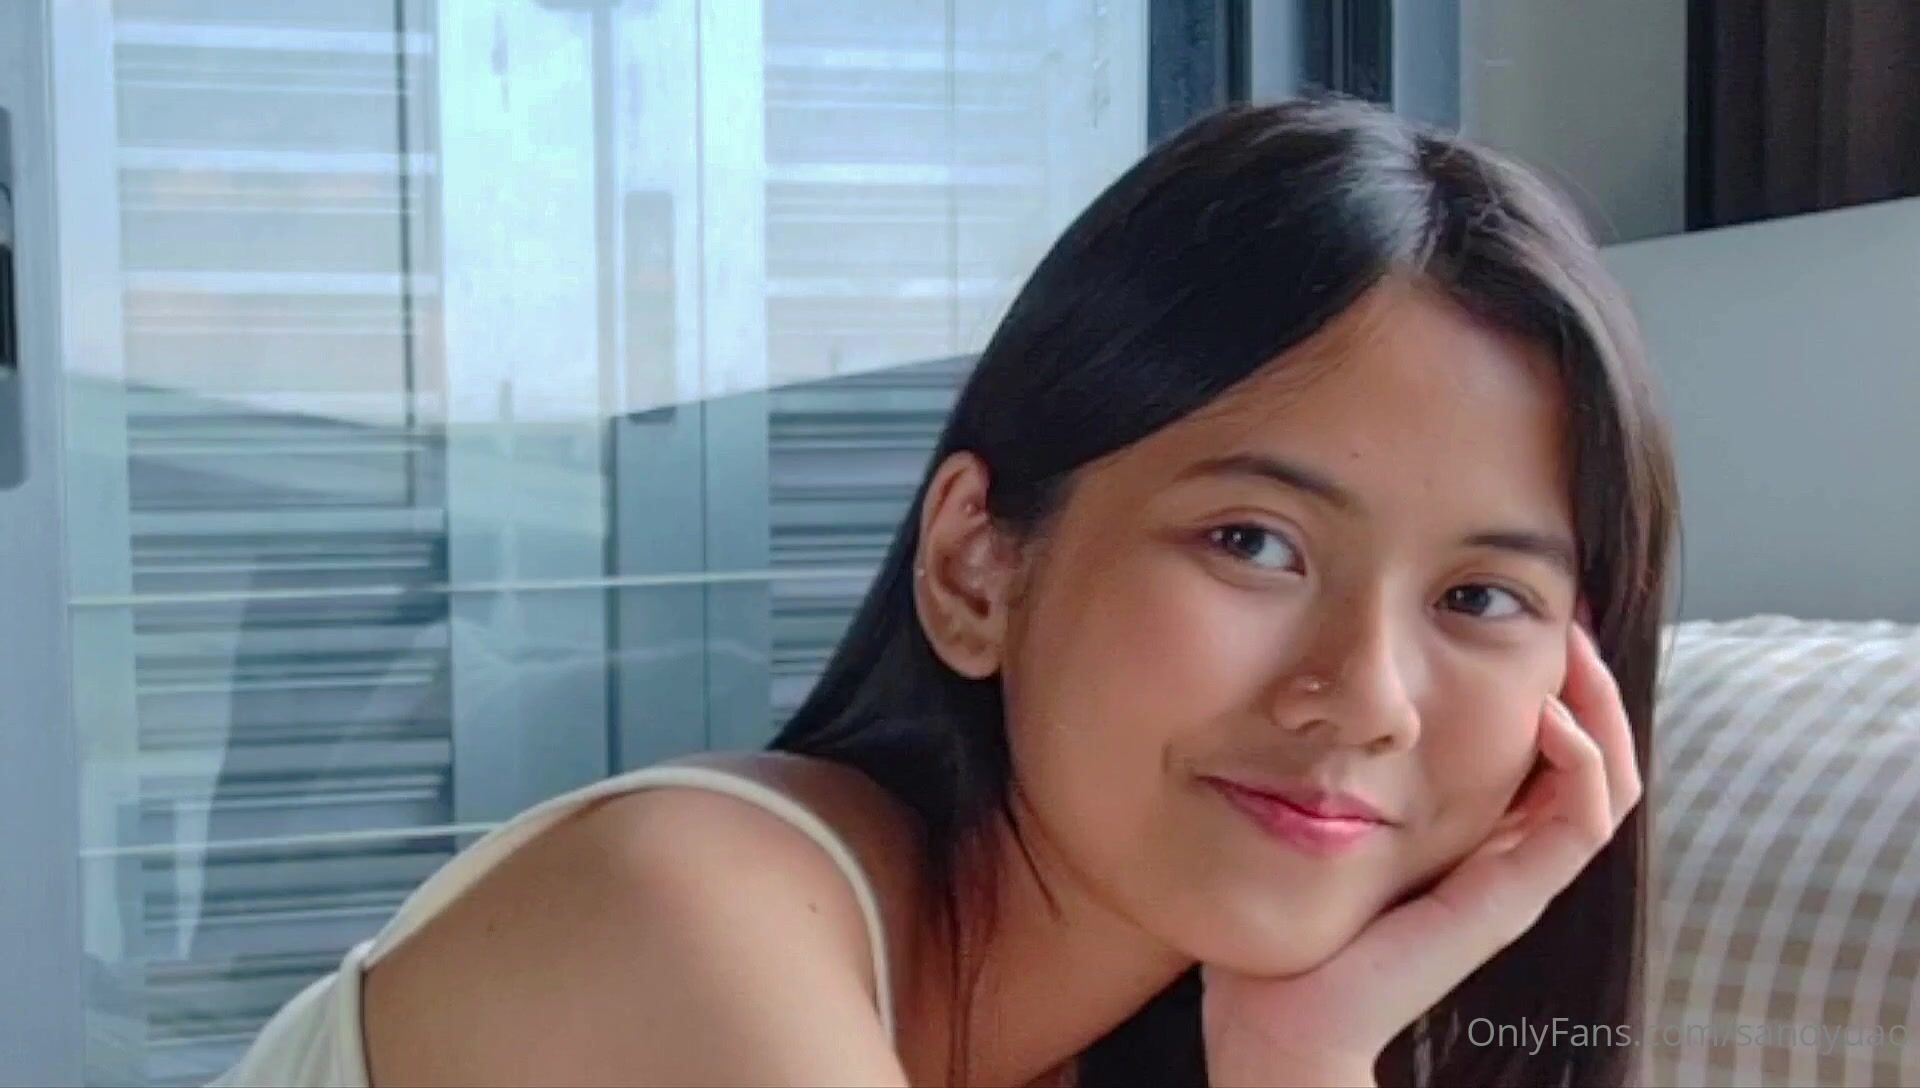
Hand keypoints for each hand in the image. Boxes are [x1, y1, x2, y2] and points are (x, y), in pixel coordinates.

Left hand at [1201, 622, 1641, 1086]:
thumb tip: (1304, 685)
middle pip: (1591, 756)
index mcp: (1466, 832)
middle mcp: (1502, 853)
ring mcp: (1513, 879)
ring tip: (1573, 643)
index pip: (1546, 747)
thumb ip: (1325, 762)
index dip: (1554, 681)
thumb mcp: (1309, 811)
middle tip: (1569, 612)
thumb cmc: (1283, 915)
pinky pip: (1581, 824)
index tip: (1533, 611)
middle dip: (1590, 680)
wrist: (1276, 1016)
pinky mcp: (1509, 902)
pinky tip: (1546, 711)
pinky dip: (1582, 763)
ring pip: (1606, 781)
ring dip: (1602, 706)